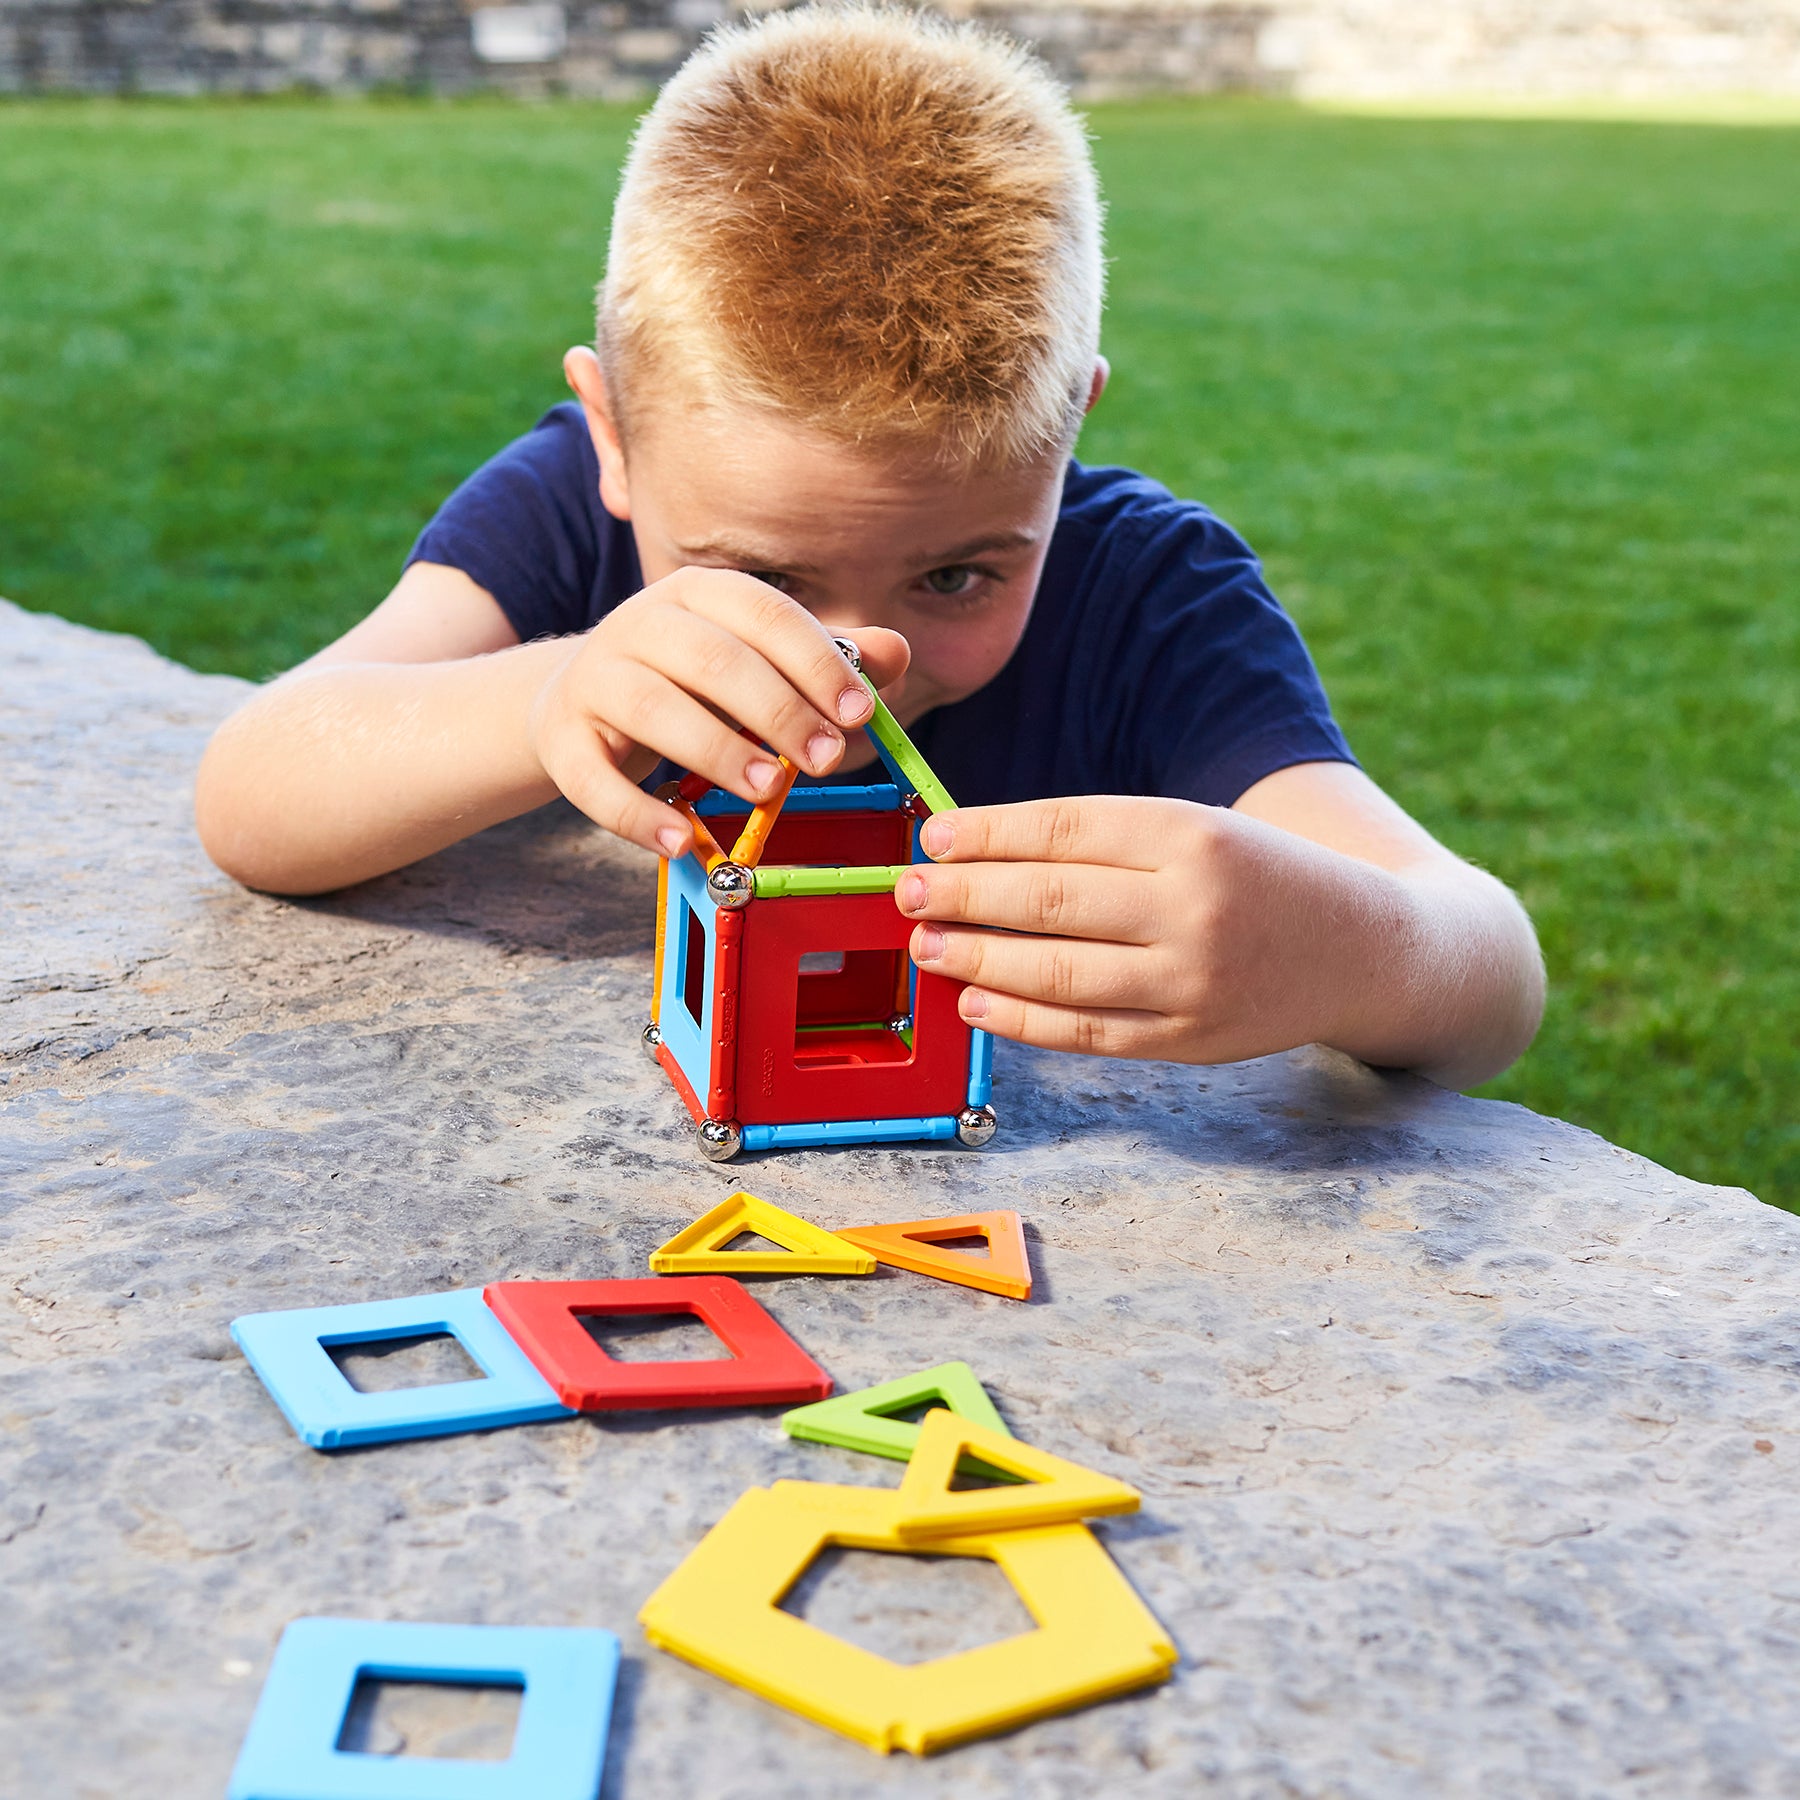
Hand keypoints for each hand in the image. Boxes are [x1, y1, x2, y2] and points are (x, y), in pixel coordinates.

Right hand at [526, 567, 908, 855]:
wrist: (579, 702)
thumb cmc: (694, 683)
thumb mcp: (759, 661)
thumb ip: (828, 658)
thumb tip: (896, 653)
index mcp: (699, 594)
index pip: (764, 614)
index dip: (816, 662)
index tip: (858, 713)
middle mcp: (640, 623)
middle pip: (713, 661)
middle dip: (778, 711)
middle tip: (825, 759)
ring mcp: (593, 679)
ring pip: (654, 710)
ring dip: (717, 752)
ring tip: (766, 790)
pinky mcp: (562, 739)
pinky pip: (593, 781)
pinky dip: (637, 816)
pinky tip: (682, 841)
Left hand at [894, 794, 1411, 1064]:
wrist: (1366, 949)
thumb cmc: (1258, 876)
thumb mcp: (1197, 829)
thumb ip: (1102, 841)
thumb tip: (978, 852)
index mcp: (1193, 834)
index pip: (1065, 830)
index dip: (987, 835)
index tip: (932, 836)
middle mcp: (1195, 907)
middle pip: (1051, 901)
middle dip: (965, 896)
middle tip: (908, 892)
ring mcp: (1194, 982)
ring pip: (1060, 973)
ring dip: (979, 959)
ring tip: (927, 945)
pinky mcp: (1191, 1041)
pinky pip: (1087, 1032)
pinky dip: (1022, 1018)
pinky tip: (976, 998)